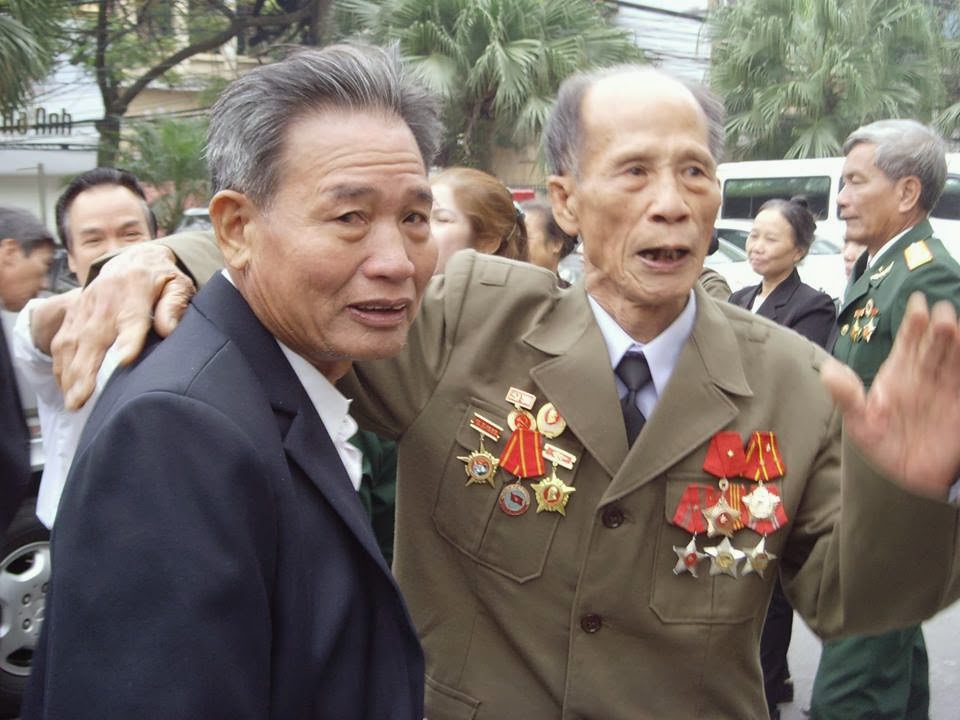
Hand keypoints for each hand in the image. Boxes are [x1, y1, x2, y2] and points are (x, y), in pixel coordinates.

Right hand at [52, 243, 195, 409]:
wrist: (134, 258)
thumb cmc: (161, 278)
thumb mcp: (177, 284)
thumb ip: (174, 305)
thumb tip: (169, 329)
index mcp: (135, 291)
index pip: (132, 318)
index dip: (127, 340)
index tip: (125, 361)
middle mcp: (106, 300)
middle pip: (94, 337)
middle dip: (86, 371)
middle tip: (82, 400)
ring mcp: (86, 307)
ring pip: (73, 342)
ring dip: (70, 373)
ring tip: (72, 402)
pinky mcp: (74, 312)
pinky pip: (61, 340)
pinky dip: (60, 365)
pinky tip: (64, 388)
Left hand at [821, 292, 959, 499]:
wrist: (905, 478)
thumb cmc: (879, 446)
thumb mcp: (858, 422)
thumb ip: (846, 396)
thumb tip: (827, 369)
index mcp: (898, 374)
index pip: (907, 342)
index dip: (912, 323)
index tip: (916, 302)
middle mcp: (923, 376)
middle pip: (933, 346)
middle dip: (936, 328)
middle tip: (940, 310)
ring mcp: (945, 389)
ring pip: (953, 359)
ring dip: (955, 342)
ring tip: (951, 323)